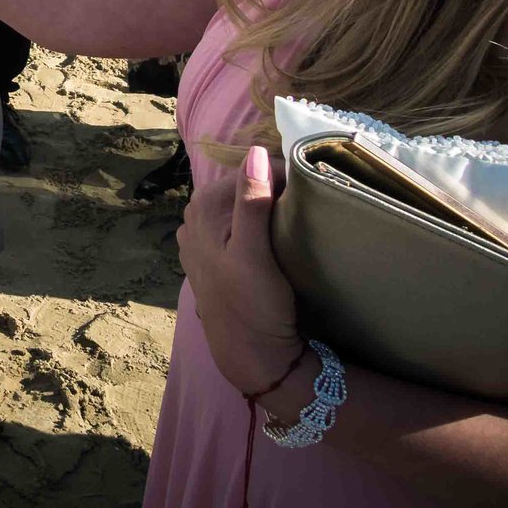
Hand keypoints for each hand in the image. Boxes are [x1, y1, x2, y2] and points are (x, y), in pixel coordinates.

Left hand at [178, 145, 304, 395]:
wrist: (252, 355)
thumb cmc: (254, 305)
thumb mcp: (254, 253)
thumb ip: (252, 203)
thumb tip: (255, 152)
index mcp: (202, 209)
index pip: (248, 171)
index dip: (282, 173)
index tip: (313, 182)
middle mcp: (194, 218)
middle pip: (243, 187)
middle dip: (274, 187)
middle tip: (311, 198)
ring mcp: (201, 238)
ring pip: (241, 205)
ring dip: (267, 205)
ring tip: (299, 215)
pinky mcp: (214, 256)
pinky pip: (238, 225)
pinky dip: (257, 224)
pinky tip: (277, 235)